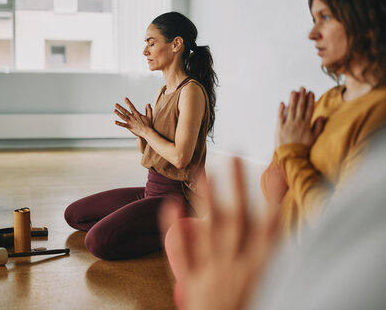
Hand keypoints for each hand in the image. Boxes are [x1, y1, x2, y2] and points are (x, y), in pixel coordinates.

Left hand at [114, 98, 152, 137]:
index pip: (131, 107)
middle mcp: (132, 117)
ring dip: (118, 113)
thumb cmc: (148, 125)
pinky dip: (119, 123)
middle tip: (115, 104)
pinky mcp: (129, 127)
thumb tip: (148, 103)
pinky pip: (123, 125)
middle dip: (120, 107)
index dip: (128, 102)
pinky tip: (115, 122)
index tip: (125, 98)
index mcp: (137, 114)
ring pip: (123, 117)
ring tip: (114, 110)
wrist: (147, 132)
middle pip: (125, 111)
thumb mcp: (149, 116)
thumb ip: (148, 109)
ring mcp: (130, 122)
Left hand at [160, 158, 278, 309]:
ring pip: (209, 229)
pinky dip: (175, 229)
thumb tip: (276, 236)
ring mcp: (212, 272)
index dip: (273, 198)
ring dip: (206, 198)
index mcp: (260, 270)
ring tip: (202, 172)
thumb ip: (270, 264)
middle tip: (232, 157)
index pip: (270, 227)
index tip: (274, 172)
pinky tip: (170, 205)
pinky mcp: (192, 282)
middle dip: (235, 186)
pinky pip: (182, 253)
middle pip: (236, 219)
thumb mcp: (270, 290)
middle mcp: (236, 266)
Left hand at [275, 88, 323, 147]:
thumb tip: (321, 116)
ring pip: (290, 109)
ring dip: (292, 100)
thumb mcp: (313, 138)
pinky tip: (282, 103)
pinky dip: (281, 109)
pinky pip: (280, 116)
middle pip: (300, 107)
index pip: (309, 109)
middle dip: (301, 96)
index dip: (310, 100)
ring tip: (294, 91)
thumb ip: (317, 127)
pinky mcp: (279, 127)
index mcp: (306, 125)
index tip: (310, 92)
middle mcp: (297, 123)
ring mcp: (288, 124)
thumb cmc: (303, 147)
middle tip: (302, 87)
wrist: (291, 155)